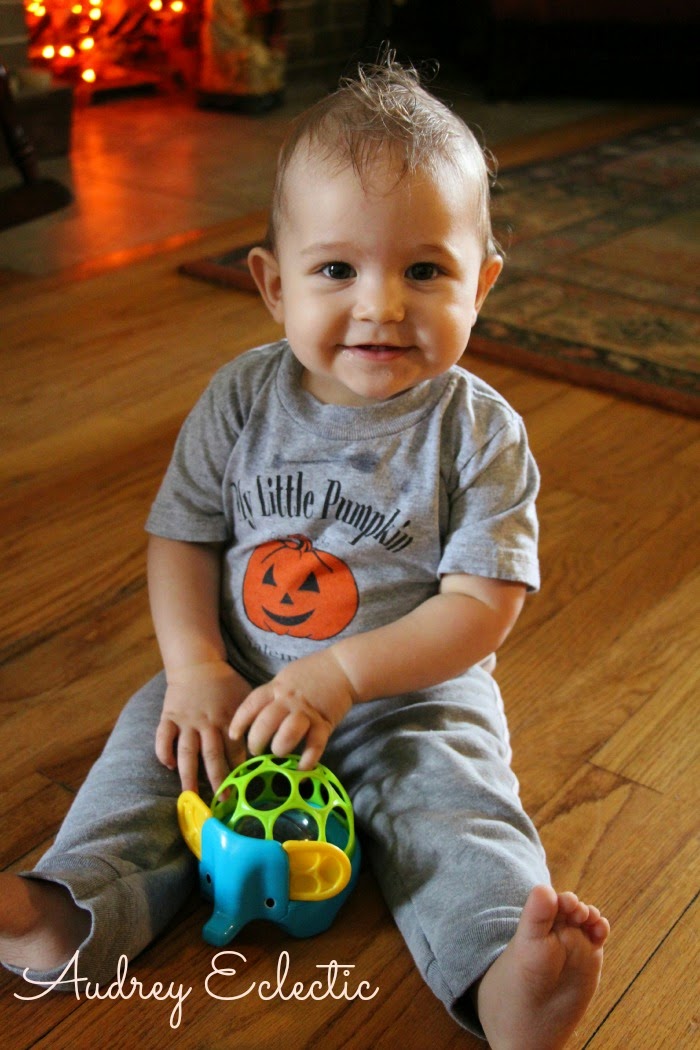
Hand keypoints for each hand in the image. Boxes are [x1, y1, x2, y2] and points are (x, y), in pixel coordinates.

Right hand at [156, 661, 251, 792]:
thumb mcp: (245, 695)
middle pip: (211, 755)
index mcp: (227, 718)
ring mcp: (186, 721)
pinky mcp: (169, 716)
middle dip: (217, 779)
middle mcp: (206, 722)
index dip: (239, 769)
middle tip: (221, 799)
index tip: (243, 788)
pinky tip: (168, 766)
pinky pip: (163, 736)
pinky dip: (164, 751)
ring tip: (190, 795)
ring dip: (188, 774)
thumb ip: (251, 719)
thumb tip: (265, 740)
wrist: (197, 663)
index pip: (234, 749)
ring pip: (186, 751)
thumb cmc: (225, 681)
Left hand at [228, 649, 356, 768]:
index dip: (240, 721)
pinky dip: (308, 758)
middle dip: (256, 741)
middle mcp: (288, 700)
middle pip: (265, 722)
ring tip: (279, 753)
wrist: (343, 667)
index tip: (234, 735)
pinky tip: (302, 767)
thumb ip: (273, 694)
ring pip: (287, 733)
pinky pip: (315, 744)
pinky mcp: (325, 723)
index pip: (251, 705)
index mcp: (276, 687)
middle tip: (255, 750)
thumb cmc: (313, 672)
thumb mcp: (286, 677)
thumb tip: (258, 714)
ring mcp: (307, 712)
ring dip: (280, 747)